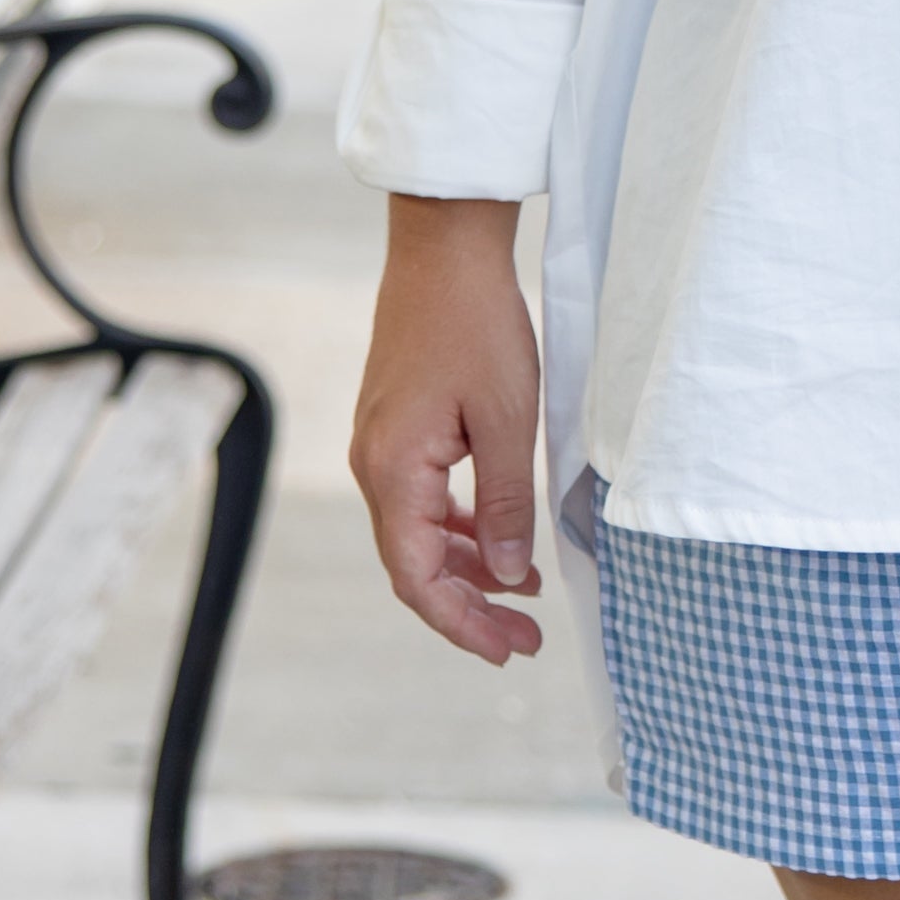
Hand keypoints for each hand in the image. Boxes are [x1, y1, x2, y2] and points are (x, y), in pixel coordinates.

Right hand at [349, 198, 545, 662]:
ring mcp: (382, 448)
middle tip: (524, 641)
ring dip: (469, 572)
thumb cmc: (476, 324)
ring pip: (420, 536)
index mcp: (394, 471)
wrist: (443, 251)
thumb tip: (511, 574)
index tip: (507, 648)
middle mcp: (375, 467)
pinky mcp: (398, 430)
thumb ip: (507, 503)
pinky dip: (462, 530)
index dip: (460, 624)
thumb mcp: (509, 420)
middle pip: (415, 566)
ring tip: (524, 599)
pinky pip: (424, 502)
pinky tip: (501, 543)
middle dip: (469, 609)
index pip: (417, 578)